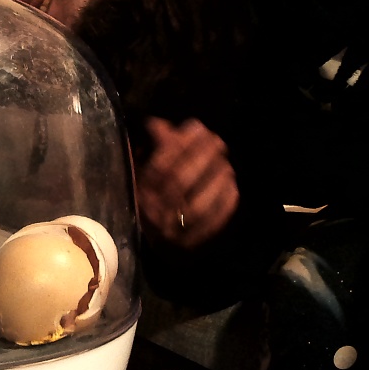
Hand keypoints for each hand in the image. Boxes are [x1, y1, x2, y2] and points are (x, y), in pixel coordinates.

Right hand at [135, 117, 238, 249]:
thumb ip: (152, 149)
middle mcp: (154, 213)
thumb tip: (161, 124)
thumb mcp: (140, 170)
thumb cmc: (144, 198)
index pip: (159, 167)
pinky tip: (230, 184)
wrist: (147, 245)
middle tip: (217, 141)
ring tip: (224, 164)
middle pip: (181, 182)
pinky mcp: (193, 242)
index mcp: (138, 193)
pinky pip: (214, 221)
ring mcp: (174, 231)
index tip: (196, 127)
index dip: (179, 144)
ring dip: (216, 178)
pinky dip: (225, 200)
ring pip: (199, 203)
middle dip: (202, 157)